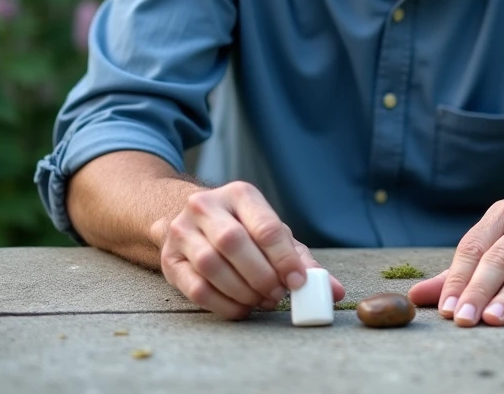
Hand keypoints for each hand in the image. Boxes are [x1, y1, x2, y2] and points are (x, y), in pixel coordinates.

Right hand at [159, 180, 344, 318]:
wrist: (193, 223)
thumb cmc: (243, 230)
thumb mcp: (272, 235)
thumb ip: (302, 261)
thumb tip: (333, 291)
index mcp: (239, 194)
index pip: (265, 226)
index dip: (284, 258)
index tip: (298, 282)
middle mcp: (206, 206)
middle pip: (233, 242)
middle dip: (261, 275)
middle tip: (277, 295)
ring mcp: (182, 231)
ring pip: (211, 264)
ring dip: (242, 291)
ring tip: (260, 301)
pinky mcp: (170, 259)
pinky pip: (195, 287)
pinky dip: (223, 304)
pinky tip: (241, 308)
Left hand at [408, 199, 503, 325]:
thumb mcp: (497, 244)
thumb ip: (459, 272)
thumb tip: (417, 296)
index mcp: (503, 214)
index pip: (473, 246)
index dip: (457, 278)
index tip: (445, 307)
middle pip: (498, 259)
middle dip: (478, 291)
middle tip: (463, 318)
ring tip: (492, 321)